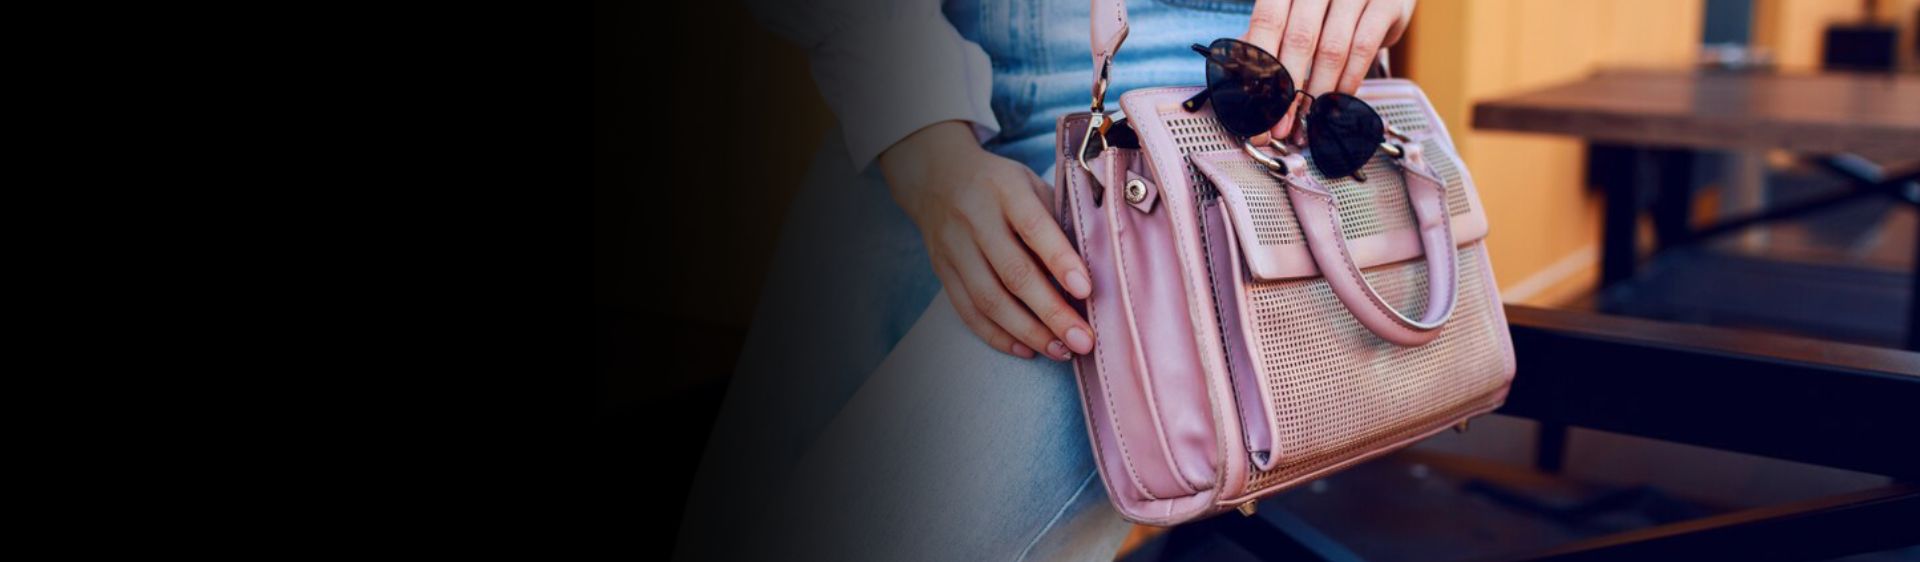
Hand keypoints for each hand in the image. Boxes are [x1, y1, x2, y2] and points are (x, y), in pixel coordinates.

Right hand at [879, 121, 1094, 360]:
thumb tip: (1092, 271)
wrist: (937, 176)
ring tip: (1060, 351)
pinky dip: (998, 335)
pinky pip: (968, 311)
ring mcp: (954, 247)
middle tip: (1082, 341)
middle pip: (1013, 273)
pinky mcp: (942, 271)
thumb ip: (1056, 220)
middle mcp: (975, 219)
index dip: (1060, 260)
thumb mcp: (1030, 184)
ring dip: (1028, 332)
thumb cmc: (1001, 185)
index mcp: (1006, 191)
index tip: (1086, 290)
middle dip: (1051, 312)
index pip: (1034, 228)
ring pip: (989, 299)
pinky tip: (1026, 349)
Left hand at [1244, 0, 1414, 138]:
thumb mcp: (1296, 13)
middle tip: (1283, 123)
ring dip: (1319, 90)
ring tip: (1310, 116)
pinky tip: (1338, 99)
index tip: (1259, 106)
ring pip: (1332, 48)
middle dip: (1289, 89)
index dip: (1262, 67)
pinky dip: (1349, 80)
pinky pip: (1364, 48)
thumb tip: (1244, 82)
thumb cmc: (1329, 3)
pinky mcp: (1387, 4)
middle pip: (1299, 38)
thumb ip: (1269, 38)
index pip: (1267, 22)